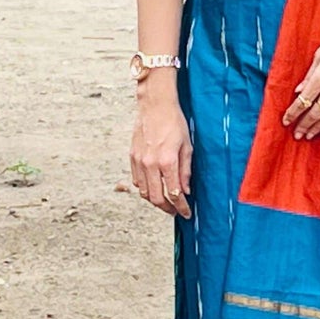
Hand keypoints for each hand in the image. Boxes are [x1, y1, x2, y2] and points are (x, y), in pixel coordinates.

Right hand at [130, 82, 191, 216]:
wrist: (155, 105)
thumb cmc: (174, 122)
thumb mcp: (187, 146)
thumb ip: (186, 170)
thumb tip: (185, 190)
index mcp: (167, 161)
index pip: (175, 194)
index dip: (181, 207)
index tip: (186, 213)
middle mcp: (150, 164)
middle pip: (156, 198)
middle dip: (167, 209)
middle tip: (175, 211)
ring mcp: (139, 161)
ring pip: (144, 192)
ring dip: (155, 200)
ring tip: (165, 201)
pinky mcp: (132, 157)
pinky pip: (136, 181)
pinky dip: (145, 188)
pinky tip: (153, 186)